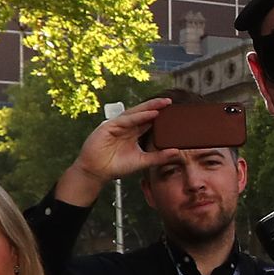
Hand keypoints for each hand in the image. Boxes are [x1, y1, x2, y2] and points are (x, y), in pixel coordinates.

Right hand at [54, 98, 181, 207]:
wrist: (96, 172)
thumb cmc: (116, 166)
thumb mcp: (142, 161)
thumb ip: (158, 157)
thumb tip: (176, 152)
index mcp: (133, 133)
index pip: (149, 121)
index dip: (160, 116)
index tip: (174, 112)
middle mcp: (126, 127)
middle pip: (143, 113)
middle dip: (156, 106)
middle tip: (169, 102)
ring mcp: (117, 125)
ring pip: (135, 113)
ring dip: (149, 107)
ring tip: (162, 104)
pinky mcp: (108, 127)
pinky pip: (125, 120)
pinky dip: (138, 117)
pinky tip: (150, 113)